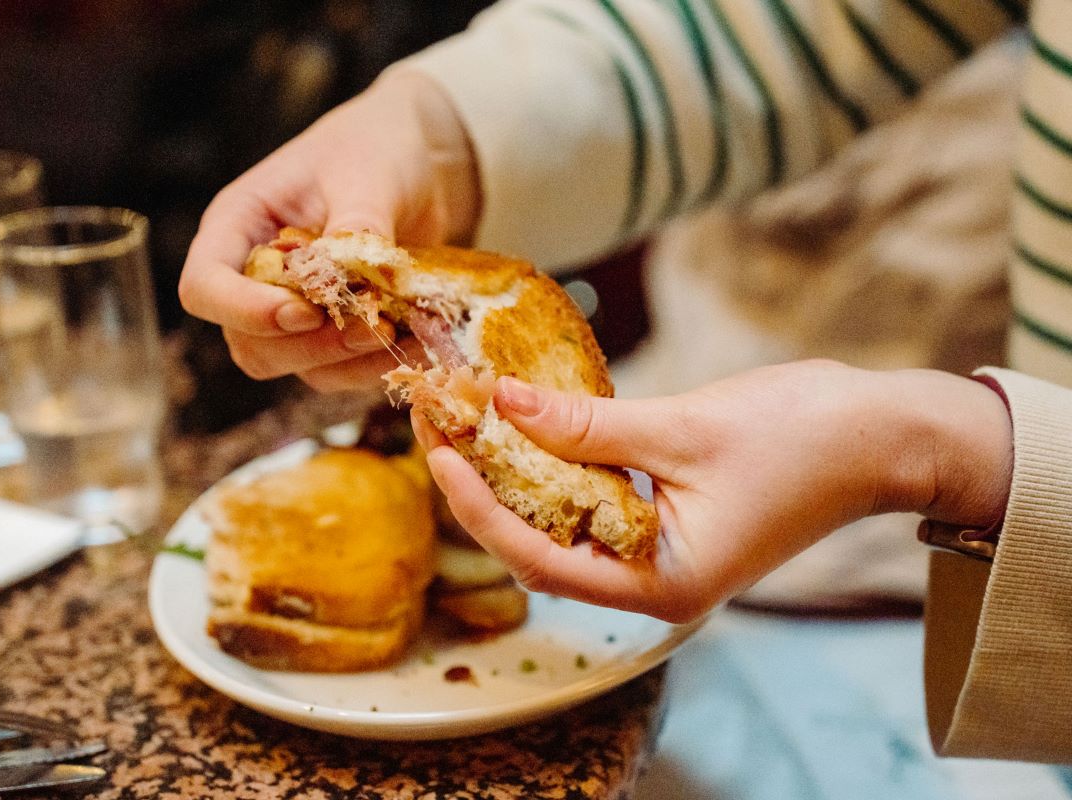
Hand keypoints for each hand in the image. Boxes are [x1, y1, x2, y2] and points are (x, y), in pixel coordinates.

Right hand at [178, 69, 479, 390]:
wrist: (421, 161)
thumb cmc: (376, 149)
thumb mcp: (368, 173)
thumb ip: (357, 223)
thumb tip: (350, 273)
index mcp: (238, 225)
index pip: (204, 286)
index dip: (242, 310)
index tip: (303, 311)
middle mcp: (254, 275)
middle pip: (248, 342)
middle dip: (307, 344)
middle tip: (371, 325)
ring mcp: (292, 308)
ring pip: (293, 365)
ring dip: (345, 358)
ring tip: (398, 330)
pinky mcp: (331, 331)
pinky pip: (339, 370)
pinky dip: (373, 365)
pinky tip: (413, 342)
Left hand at [415, 360, 1013, 621]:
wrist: (882, 434)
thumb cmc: (804, 437)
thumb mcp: (685, 429)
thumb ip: (589, 426)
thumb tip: (503, 402)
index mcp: (662, 585)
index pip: (541, 558)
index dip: (480, 507)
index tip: (441, 451)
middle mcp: (652, 582)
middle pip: (540, 546)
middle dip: (485, 489)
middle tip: (440, 425)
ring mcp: (658, 554)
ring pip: (561, 522)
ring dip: (513, 474)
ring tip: (467, 421)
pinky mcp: (664, 521)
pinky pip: (591, 500)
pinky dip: (554, 465)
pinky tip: (524, 425)